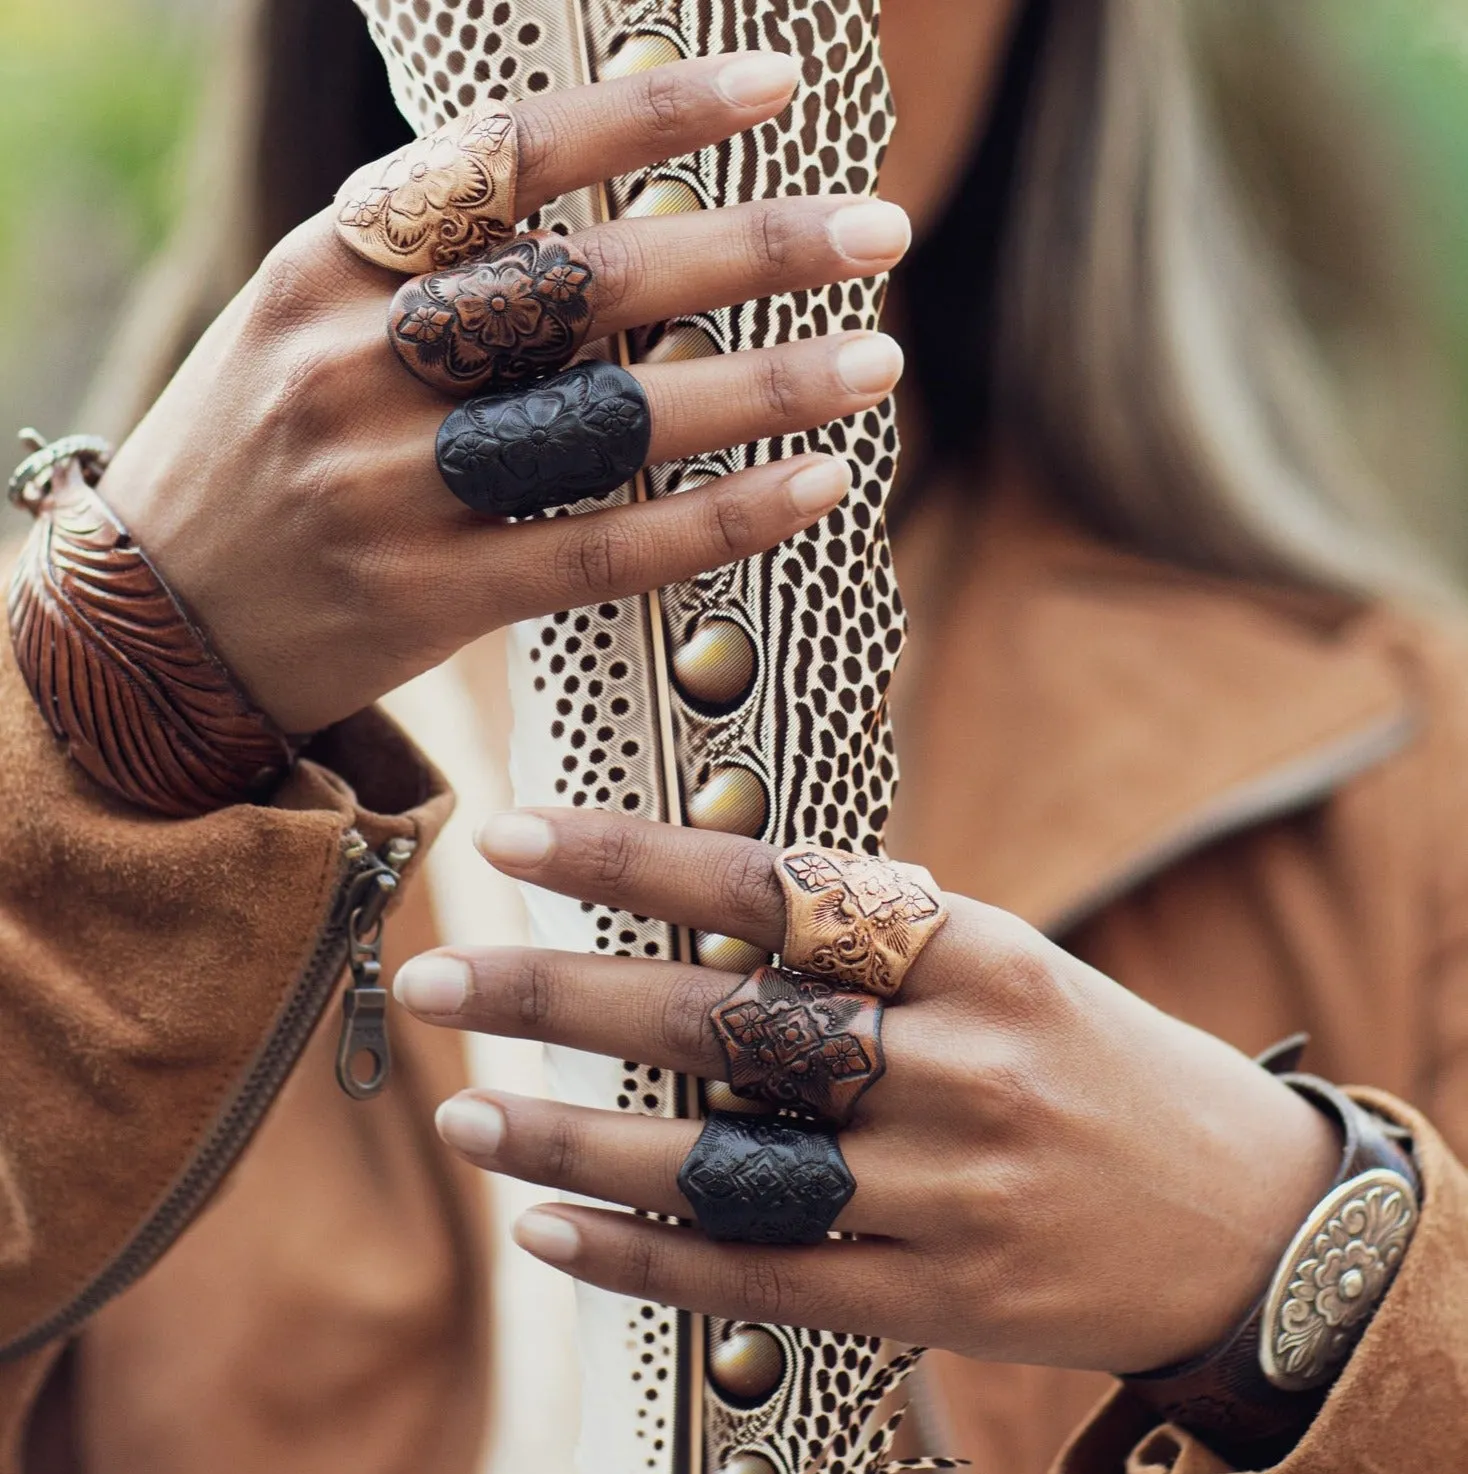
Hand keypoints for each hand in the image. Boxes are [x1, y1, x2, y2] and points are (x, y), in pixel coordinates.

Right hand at [99, 54, 909, 733]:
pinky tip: (812, 482)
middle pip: (584, 283)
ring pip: (609, 419)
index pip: (506, 157)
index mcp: (324, 261)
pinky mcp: (426, 598)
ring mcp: (386, 484)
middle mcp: (352, 359)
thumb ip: (429, 270)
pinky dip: (717, 517)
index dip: (648, 114)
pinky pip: (601, 548)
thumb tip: (606, 215)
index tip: (771, 89)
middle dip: (748, 249)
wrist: (149, 630)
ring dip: (761, 385)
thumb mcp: (304, 322)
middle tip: (879, 228)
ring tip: (877, 361)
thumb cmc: (257, 457)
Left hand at [393, 810, 1340, 1373]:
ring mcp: (948, 1196)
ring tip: (465, 1120)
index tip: (512, 838)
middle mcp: (963, 1070)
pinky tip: (549, 1234)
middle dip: (559, 1002)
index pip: (780, 893)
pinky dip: (642, 1262)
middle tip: (432, 980)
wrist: (1252, 1227)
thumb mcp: (1022, 969)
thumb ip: (885, 940)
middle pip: (725, 1029)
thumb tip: (712, 900)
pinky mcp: (936, 1300)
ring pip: (723, 1169)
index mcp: (986, 958)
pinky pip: (759, 1281)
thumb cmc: (1108, 1072)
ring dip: (577, 1147)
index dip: (633, 864)